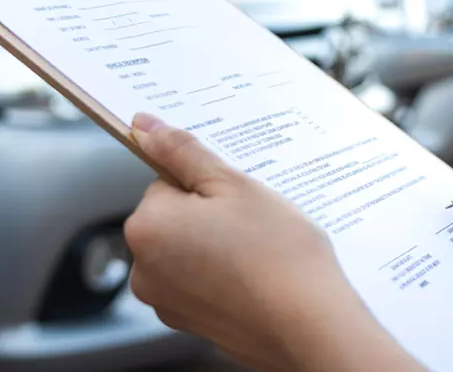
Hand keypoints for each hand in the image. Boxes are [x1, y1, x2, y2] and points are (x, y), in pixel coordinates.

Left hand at [125, 113, 420, 371]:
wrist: (309, 327)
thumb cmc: (276, 254)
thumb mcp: (233, 185)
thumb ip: (182, 152)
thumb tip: (143, 126)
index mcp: (146, 227)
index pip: (167, 182)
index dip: (206, 184)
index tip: (236, 197)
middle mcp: (143, 269)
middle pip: (174, 218)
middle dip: (209, 215)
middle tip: (252, 223)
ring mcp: (165, 302)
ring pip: (189, 250)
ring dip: (217, 245)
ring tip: (258, 252)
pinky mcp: (189, 323)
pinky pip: (200, 282)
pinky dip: (223, 276)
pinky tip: (255, 277)